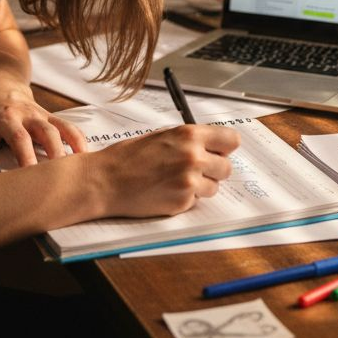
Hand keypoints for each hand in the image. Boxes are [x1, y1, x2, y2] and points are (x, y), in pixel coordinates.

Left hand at [0, 85, 86, 173]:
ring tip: (79, 168)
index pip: (19, 138)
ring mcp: (44, 115)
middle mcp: (28, 115)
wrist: (3, 88)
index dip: (27, 156)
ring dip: (73, 147)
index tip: (31, 175)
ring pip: (63, 128)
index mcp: (7, 118)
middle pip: (47, 132)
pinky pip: (70, 127)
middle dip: (55, 154)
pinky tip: (86, 157)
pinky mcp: (53, 117)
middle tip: (60, 177)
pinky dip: (79, 140)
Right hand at [92, 124, 241, 216]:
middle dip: (213, 170)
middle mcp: (193, 157)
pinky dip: (184, 198)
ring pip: (213, 187)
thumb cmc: (128, 157)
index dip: (224, 148)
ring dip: (200, 186)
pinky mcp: (182, 202)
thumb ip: (189, 140)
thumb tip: (212, 145)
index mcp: (189, 135)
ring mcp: (189, 181)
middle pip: (227, 167)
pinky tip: (165, 191)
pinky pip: (196, 201)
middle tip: (194, 170)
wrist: (105, 181)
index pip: (232, 140)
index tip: (218, 152)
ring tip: (175, 181)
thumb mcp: (162, 136)